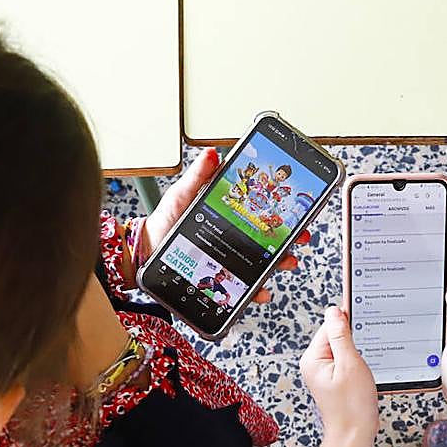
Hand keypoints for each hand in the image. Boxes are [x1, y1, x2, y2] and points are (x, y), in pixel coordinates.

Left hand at [134, 149, 310, 302]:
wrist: (147, 253)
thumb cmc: (164, 223)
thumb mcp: (181, 195)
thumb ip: (198, 176)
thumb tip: (211, 154)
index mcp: (229, 215)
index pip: (261, 212)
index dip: (281, 211)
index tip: (296, 209)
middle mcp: (235, 237)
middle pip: (270, 238)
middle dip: (290, 238)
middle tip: (299, 236)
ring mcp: (231, 259)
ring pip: (263, 263)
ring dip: (280, 263)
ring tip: (285, 262)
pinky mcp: (224, 279)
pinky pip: (244, 287)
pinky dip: (256, 291)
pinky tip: (260, 291)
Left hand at [300, 306, 378, 446]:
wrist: (355, 435)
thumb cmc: (352, 406)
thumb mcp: (350, 364)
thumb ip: (341, 335)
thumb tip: (335, 311)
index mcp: (313, 358)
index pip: (329, 326)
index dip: (348, 324)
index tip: (362, 326)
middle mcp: (315, 364)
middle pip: (337, 336)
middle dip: (354, 343)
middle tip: (361, 361)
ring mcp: (325, 373)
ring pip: (345, 349)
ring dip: (357, 355)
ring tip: (361, 374)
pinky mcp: (336, 379)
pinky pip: (348, 362)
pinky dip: (359, 365)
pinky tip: (362, 377)